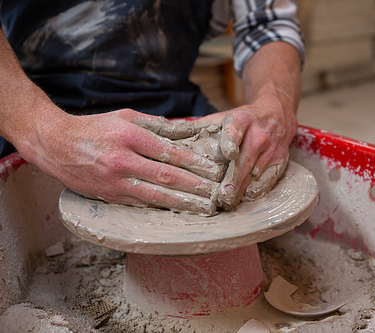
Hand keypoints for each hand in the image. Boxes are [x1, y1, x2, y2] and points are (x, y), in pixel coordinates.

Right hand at [24, 108, 223, 214]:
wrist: (55, 144)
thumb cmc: (95, 128)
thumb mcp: (126, 117)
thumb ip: (158, 126)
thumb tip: (187, 132)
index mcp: (130, 137)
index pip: (170, 153)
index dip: (195, 164)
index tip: (213, 170)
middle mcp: (123, 161)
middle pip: (167, 177)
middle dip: (195, 186)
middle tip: (216, 193)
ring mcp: (115, 182)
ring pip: (156, 195)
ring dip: (183, 203)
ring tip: (203, 207)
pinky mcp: (109, 196)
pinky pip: (141, 204)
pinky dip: (161, 207)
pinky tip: (178, 211)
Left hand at [199, 96, 297, 208]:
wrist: (277, 115)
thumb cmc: (244, 119)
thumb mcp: (223, 117)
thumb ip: (199, 127)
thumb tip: (167, 134)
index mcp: (241, 120)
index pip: (235, 131)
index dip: (231, 142)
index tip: (228, 154)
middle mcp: (258, 135)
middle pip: (245, 160)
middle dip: (234, 179)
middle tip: (223, 196)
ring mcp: (271, 150)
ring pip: (256, 174)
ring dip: (242, 190)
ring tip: (229, 202)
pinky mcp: (280, 162)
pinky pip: (268, 181)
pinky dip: (256, 191)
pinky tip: (245, 199)